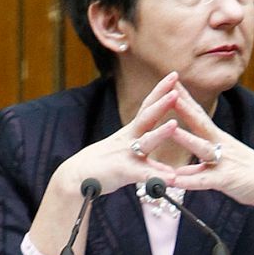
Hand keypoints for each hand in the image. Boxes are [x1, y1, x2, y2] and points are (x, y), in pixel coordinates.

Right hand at [51, 74, 186, 201]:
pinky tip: (172, 178)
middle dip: (161, 103)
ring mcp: (126, 155)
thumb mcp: (123, 148)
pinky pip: (142, 174)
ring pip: (145, 142)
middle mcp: (129, 139)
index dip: (160, 91)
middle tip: (177, 90)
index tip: (174, 75)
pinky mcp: (123, 172)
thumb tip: (151, 134)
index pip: (147, 107)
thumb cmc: (102, 164)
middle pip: (146, 117)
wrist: (76, 176)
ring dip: (159, 133)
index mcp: (131, 132)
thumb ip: (138, 142)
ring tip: (174, 124)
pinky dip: (157, 176)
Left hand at [163, 82, 253, 221]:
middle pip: (200, 122)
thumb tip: (183, 163)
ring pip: (202, 148)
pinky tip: (173, 180)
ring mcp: (224, 162)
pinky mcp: (226, 180)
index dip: (185, 98)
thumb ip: (202, 162)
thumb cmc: (247, 173)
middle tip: (167, 91)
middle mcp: (220, 146)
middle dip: (183, 106)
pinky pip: (204, 180)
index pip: (199, 114)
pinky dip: (188, 181)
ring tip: (169, 130)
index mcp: (218, 139)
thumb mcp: (223, 161)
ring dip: (186, 139)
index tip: (170, 80)